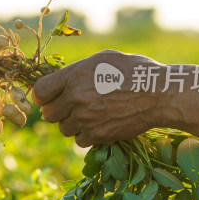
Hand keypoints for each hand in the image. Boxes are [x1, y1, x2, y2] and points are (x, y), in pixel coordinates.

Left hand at [31, 50, 165, 146]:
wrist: (159, 94)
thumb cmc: (133, 71)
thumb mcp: (102, 59)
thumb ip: (76, 71)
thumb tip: (58, 82)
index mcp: (74, 76)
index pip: (40, 91)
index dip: (41, 96)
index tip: (47, 98)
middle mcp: (76, 98)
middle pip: (48, 114)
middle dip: (57, 111)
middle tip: (70, 107)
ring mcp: (86, 118)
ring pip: (64, 129)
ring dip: (72, 124)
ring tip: (89, 114)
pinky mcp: (98, 135)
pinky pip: (79, 140)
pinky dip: (86, 135)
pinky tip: (99, 124)